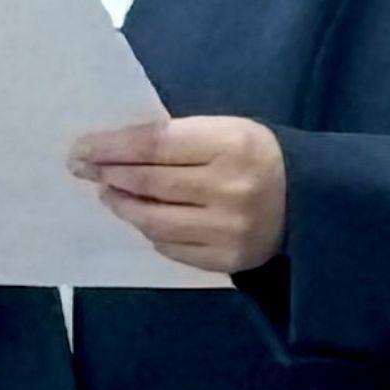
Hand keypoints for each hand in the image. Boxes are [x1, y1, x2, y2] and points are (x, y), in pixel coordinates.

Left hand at [71, 116, 287, 274]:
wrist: (309, 198)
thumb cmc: (256, 154)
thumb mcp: (224, 130)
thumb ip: (175, 139)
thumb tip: (114, 152)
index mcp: (228, 145)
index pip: (153, 145)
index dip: (111, 147)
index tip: (80, 149)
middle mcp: (227, 189)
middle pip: (149, 184)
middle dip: (108, 175)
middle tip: (83, 169)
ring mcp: (227, 230)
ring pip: (155, 221)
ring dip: (123, 206)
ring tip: (108, 194)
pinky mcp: (227, 260)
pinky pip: (172, 248)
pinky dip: (150, 232)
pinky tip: (141, 219)